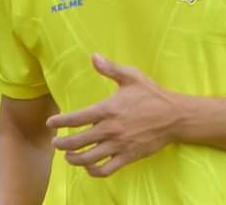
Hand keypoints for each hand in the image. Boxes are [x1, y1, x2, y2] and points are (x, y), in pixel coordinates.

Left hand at [45, 53, 178, 177]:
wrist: (175, 116)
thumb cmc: (152, 95)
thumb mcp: (132, 76)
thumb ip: (110, 68)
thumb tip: (93, 56)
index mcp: (108, 109)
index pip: (76, 118)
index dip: (60, 121)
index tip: (50, 123)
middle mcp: (110, 130)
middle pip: (78, 141)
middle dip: (62, 143)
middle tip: (55, 142)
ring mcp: (119, 145)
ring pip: (88, 158)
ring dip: (74, 159)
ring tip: (68, 156)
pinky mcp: (128, 157)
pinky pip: (106, 169)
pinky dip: (93, 171)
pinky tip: (89, 166)